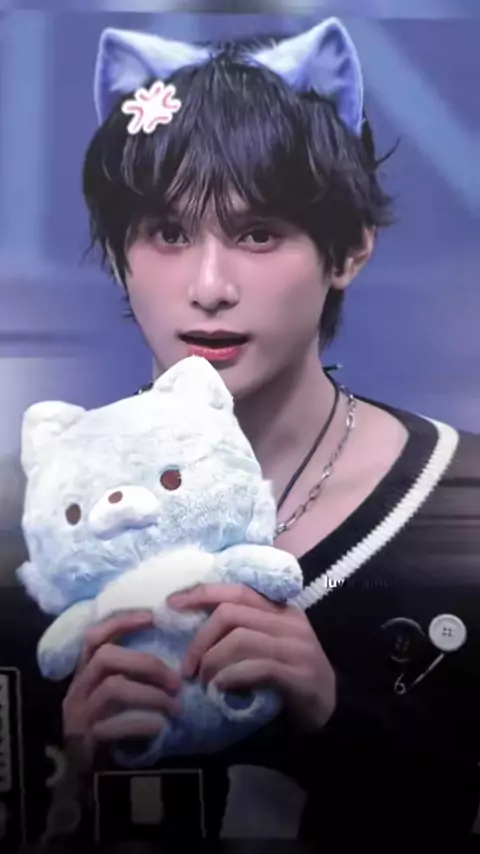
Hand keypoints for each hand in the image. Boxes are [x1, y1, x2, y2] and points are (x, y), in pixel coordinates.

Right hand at [62, 611, 181, 769]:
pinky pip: (113, 726)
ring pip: (113, 688)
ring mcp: (78, 716)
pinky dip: (141, 723)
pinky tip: (160, 728)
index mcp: (84, 673)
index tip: (153, 616)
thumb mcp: (117, 698)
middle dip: (146, 663)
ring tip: (176, 706)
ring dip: (151, 694)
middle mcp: (76, 690)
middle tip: (177, 680)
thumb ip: (133, 676)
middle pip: (105, 657)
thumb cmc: (111, 729)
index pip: (95, 635)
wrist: (86, 782)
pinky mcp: (85, 742)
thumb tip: (175, 659)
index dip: (122, 622)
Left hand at [168, 584, 336, 731]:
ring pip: (241, 638)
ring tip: (204, 681)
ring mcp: (297, 647)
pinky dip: (232, 676)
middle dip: (201, 639)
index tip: (172, 605)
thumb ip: (241, 634)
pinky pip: (257, 667)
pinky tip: (221, 689)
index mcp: (279, 610)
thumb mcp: (266, 649)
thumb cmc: (290, 679)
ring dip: (213, 660)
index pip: (237, 590)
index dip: (201, 594)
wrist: (333, 711)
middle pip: (231, 613)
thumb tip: (193, 633)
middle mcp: (289, 622)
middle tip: (188, 667)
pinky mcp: (301, 675)